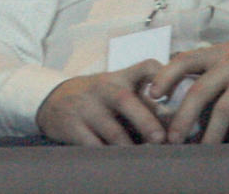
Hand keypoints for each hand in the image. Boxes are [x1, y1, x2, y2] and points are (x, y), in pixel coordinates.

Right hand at [36, 60, 165, 145]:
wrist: (52, 100)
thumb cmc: (97, 98)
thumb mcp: (116, 88)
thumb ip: (142, 99)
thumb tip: (175, 122)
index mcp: (121, 76)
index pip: (146, 66)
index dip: (162, 76)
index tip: (170, 94)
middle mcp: (103, 88)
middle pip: (126, 99)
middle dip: (146, 120)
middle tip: (160, 138)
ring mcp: (86, 107)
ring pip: (111, 129)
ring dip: (130, 146)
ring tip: (143, 157)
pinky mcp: (72, 126)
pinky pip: (93, 145)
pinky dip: (107, 154)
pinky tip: (118, 161)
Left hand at [147, 27, 228, 143]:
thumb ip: (206, 65)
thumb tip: (172, 79)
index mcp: (217, 53)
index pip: (185, 60)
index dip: (166, 76)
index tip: (152, 95)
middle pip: (201, 90)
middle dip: (183, 117)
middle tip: (172, 140)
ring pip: (225, 107)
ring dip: (211, 133)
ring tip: (202, 152)